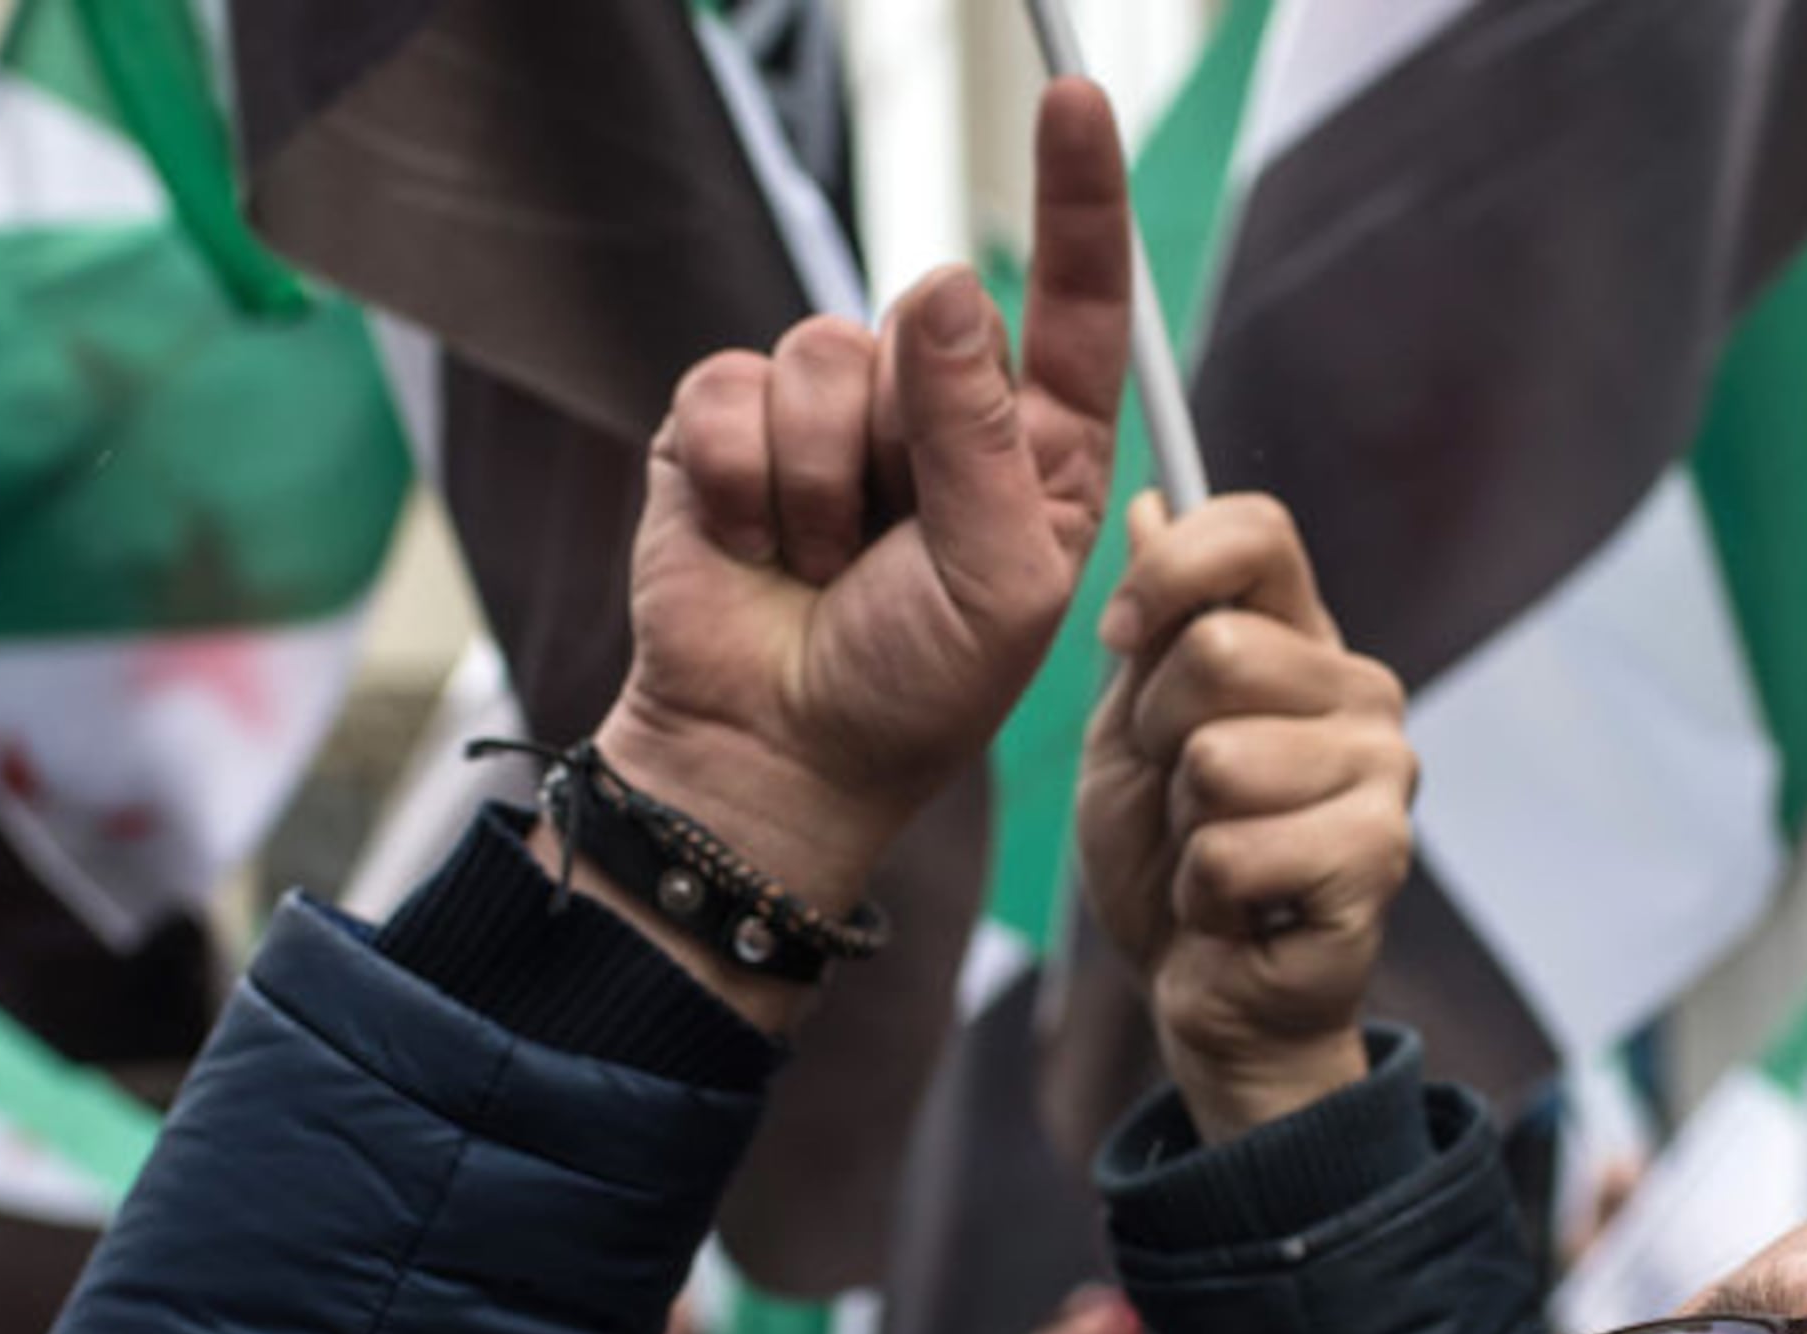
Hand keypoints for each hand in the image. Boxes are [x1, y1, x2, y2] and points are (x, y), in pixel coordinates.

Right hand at [583, 79, 1135, 1017]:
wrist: (777, 754)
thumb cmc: (912, 691)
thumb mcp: (997, 585)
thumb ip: (982, 439)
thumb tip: (940, 286)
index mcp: (1037, 451)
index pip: (1071, 306)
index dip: (1076, 204)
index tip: (1073, 106)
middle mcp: (941, 414)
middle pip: (930, 321)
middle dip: (910, 435)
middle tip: (891, 547)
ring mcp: (833, 413)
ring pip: (827, 349)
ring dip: (822, 477)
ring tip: (823, 561)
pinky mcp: (730, 424)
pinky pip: (735, 387)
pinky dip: (747, 479)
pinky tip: (757, 545)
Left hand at [1078, 491, 1415, 1140]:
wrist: (1203, 999)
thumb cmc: (1168, 866)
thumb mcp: (1128, 734)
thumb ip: (1147, 629)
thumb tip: (1148, 499)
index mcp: (1302, 642)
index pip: (1256, 530)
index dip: (1170, 573)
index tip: (1124, 640)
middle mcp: (1359, 693)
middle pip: (1219, 648)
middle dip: (1158, 735)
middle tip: (1181, 795)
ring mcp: (1382, 775)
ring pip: (1220, 759)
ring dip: (1183, 827)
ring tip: (1210, 859)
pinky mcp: (1377, 860)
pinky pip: (1235, 851)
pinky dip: (1204, 895)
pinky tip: (1234, 912)